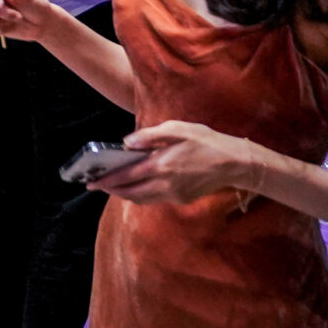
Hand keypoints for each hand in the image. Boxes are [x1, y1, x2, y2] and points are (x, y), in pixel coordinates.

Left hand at [95, 121, 263, 204]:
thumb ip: (149, 136)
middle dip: (112, 189)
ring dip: (125, 193)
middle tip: (96, 185)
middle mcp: (166, 185)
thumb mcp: (177, 129)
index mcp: (162, 166)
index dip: (107, 180)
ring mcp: (175, 195)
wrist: (236, 163)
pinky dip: (141, 194)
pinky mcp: (183, 199)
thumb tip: (127, 142)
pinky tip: (136, 185)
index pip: (126, 176)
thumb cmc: (206, 141)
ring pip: (142, 199)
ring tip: (112, 185)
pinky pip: (155, 199)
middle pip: (131, 193)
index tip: (91, 181)